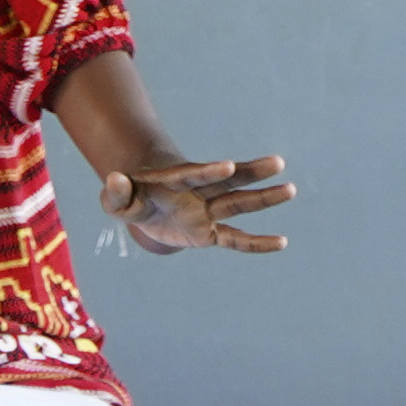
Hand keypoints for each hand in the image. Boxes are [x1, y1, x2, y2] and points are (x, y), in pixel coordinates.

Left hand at [104, 152, 295, 253]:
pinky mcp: (209, 232)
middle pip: (229, 182)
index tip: (228, 166)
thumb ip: (114, 193)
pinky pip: (236, 239)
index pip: (195, 174)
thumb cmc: (131, 197)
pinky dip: (256, 243)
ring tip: (291, 189)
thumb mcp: (116, 199)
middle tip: (278, 162)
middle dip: (252, 173)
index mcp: (177, 180)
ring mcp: (208, 211)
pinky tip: (282, 243)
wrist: (146, 201)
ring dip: (264, 198)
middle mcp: (199, 192)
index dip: (210, 171)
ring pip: (239, 204)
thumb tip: (113, 178)